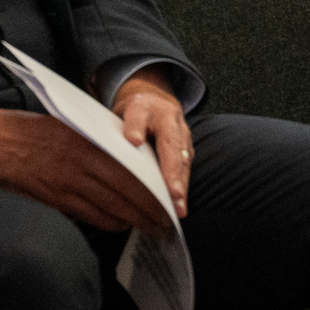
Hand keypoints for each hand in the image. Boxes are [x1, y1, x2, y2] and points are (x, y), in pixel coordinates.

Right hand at [0, 104, 174, 235]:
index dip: (151, 185)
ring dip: (135, 219)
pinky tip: (121, 224)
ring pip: (112, 206)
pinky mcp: (54, 199)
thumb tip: (127, 159)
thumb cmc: (26, 130)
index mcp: (84, 138)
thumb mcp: (65, 125)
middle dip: (150, 208)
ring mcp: (66, 182)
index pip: (129, 166)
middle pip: (126, 190)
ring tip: (151, 226)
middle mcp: (79, 160)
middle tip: (168, 219)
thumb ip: (94, 141)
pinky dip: (110, 222)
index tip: (167, 195)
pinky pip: (91, 216)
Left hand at [113, 69, 193, 217]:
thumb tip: (127, 144)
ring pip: (183, 159)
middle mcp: (168, 118)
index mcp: (145, 105)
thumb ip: (122, 126)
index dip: (136, 127)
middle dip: (171, 170)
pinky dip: (182, 187)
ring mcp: (182, 133)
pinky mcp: (187, 149)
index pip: (138, 114)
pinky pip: (186, 168)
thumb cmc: (134, 113)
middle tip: (172, 193)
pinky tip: (178, 206)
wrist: (155, 102)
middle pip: (170, 143)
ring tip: (178, 207)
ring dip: (181, 184)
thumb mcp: (122, 112)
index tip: (134, 141)